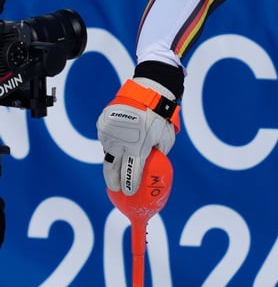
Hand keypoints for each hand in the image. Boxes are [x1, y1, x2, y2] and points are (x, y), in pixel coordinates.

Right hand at [97, 79, 178, 195]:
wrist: (147, 93)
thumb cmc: (160, 117)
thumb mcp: (165, 138)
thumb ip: (158, 152)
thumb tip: (153, 163)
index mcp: (137, 148)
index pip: (131, 173)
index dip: (129, 185)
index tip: (128, 193)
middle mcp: (120, 143)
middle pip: (112, 169)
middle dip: (113, 181)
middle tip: (115, 188)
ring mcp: (109, 134)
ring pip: (108, 153)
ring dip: (113, 160)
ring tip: (116, 167)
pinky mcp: (103, 126)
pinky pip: (107, 139)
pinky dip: (112, 143)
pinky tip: (118, 144)